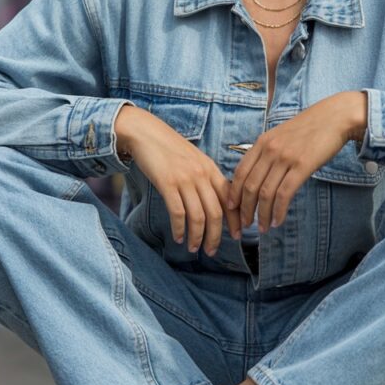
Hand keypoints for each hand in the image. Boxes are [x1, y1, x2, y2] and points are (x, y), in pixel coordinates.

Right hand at [115, 106, 240, 254]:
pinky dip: (179, 229)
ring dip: (197, 236)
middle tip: (211, 251)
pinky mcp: (167, 183)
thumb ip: (206, 179)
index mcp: (211, 170)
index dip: (235, 220)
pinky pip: (178, 213)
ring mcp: (185, 179)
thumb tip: (216, 203)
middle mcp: (202, 175)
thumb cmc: (170, 150)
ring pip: (198, 216)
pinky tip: (178, 237)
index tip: (238, 236)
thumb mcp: (195, 161)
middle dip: (216, 236)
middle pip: (216, 213)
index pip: (230, 199)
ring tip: (193, 248)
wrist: (147, 134)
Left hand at [227, 93, 356, 232]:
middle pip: (249, 186)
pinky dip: (278, 211)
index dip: (233, 194)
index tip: (232, 210)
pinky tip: (278, 220)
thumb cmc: (308, 129)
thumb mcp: (280, 136)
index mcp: (261, 143)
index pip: (239, 173)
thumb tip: (256, 177)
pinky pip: (284, 194)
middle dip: (245, 210)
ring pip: (265, 193)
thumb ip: (267, 153)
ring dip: (262, 215)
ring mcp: (285, 158)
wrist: (334, 118)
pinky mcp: (302, 166)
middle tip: (245, 225)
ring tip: (263, 228)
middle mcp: (269, 150)